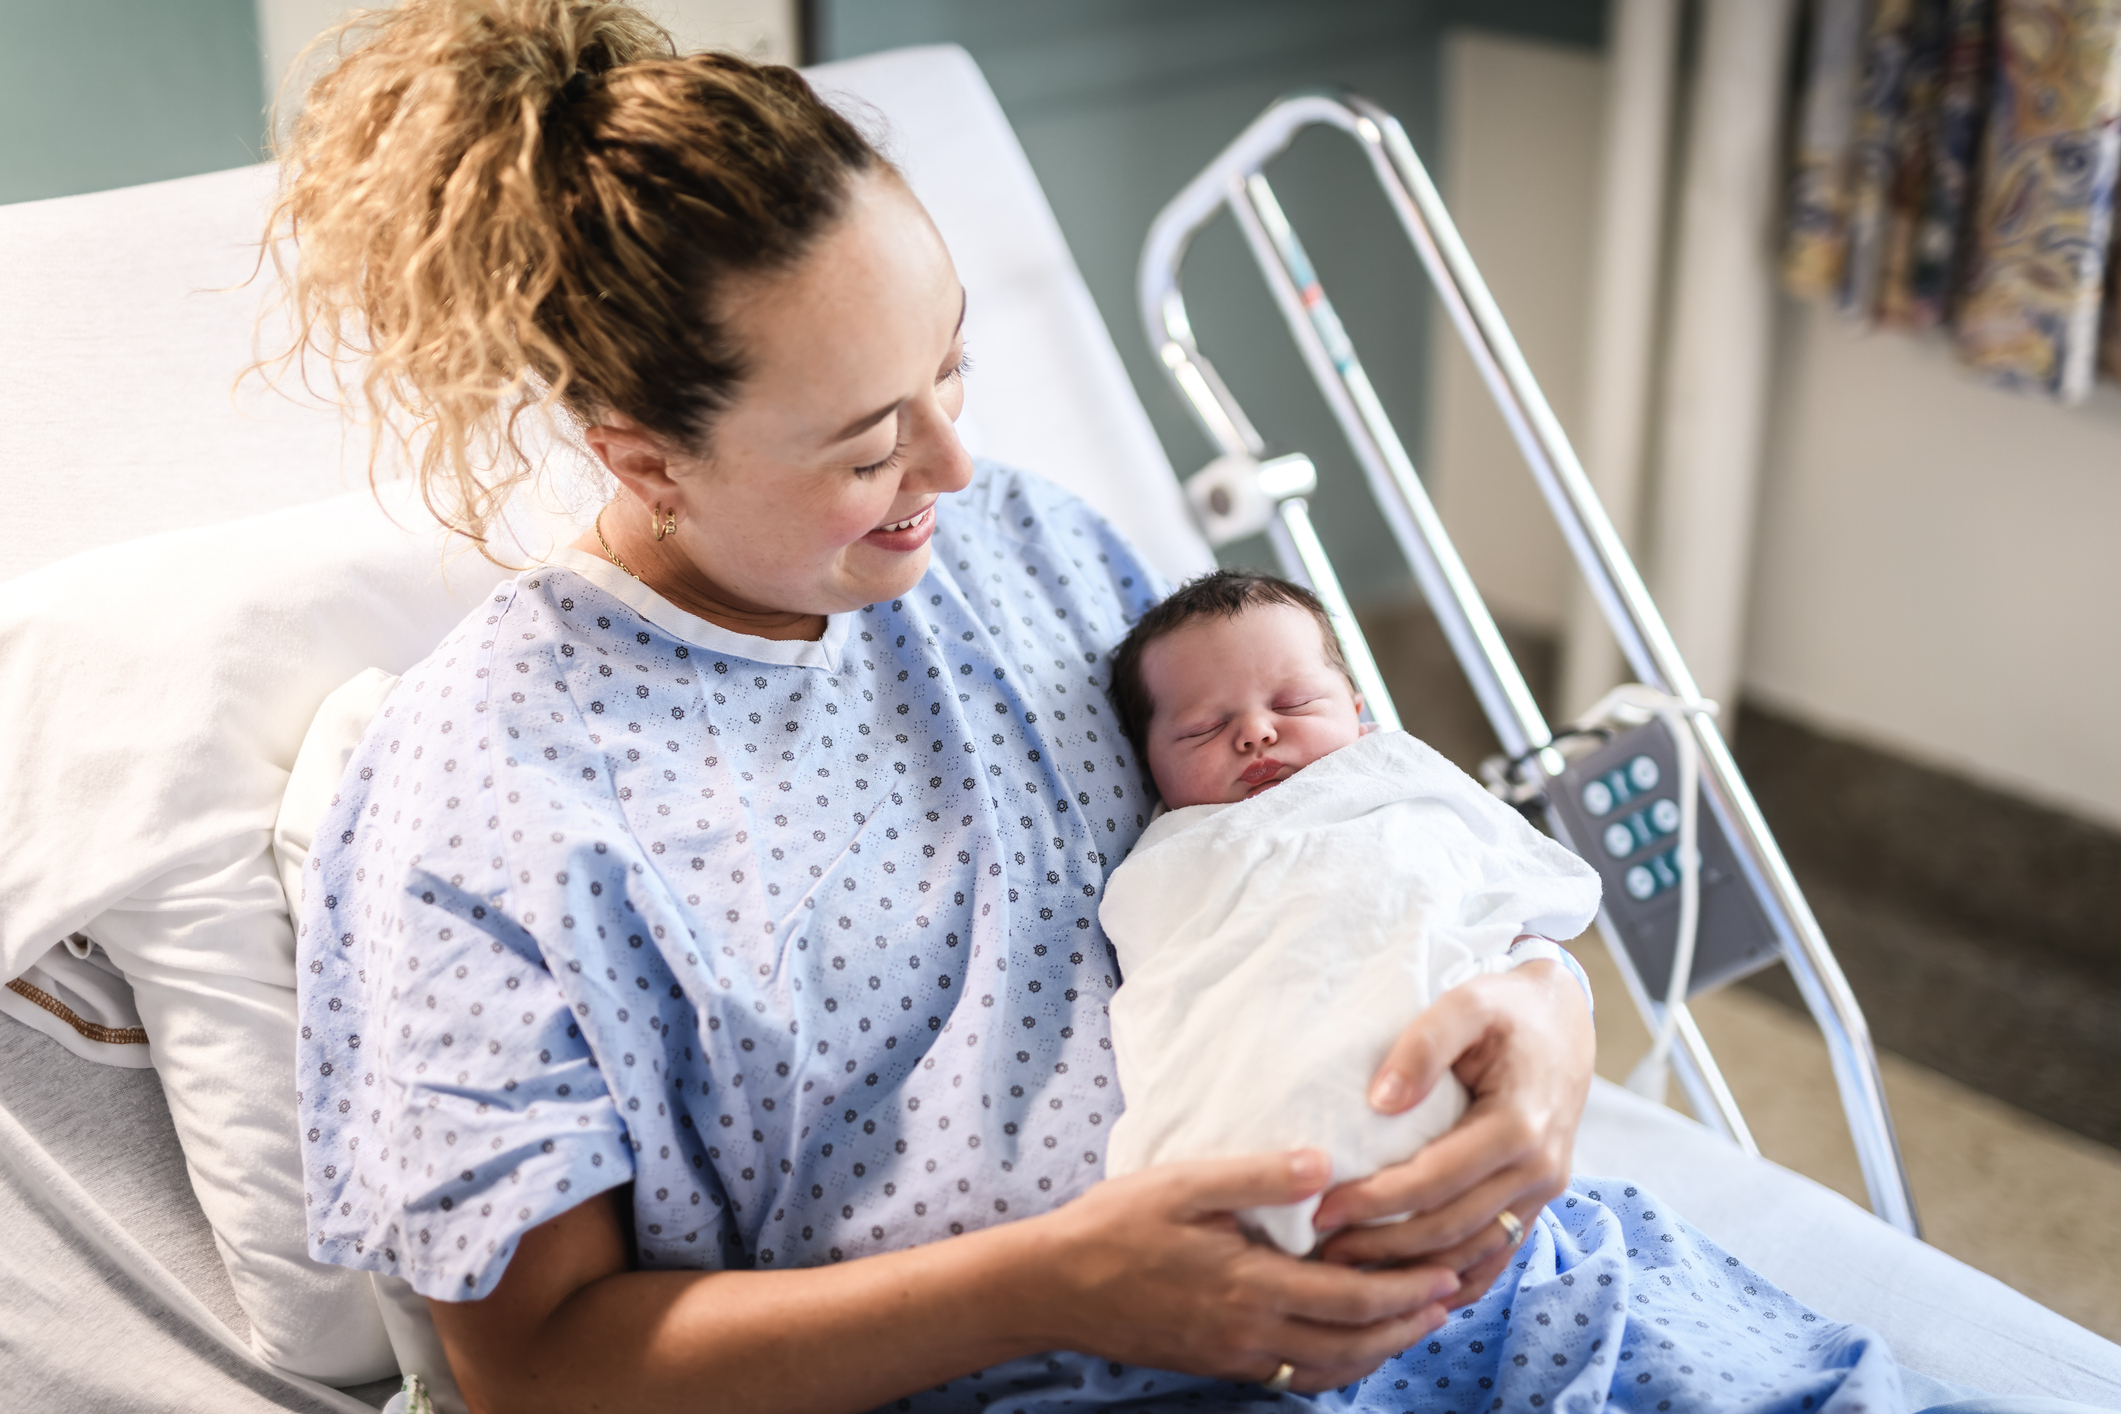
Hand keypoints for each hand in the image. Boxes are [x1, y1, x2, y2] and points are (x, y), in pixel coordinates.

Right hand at [1031, 1148, 1459, 1393]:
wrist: (1053, 1286)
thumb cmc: (1116, 1225)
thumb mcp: (1184, 1183)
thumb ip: (1258, 1175)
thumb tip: (1326, 1164)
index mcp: (1249, 1285)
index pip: (1350, 1299)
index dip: (1405, 1290)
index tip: (1447, 1273)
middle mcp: (1249, 1332)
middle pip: (1352, 1344)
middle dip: (1408, 1324)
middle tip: (1450, 1300)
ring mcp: (1234, 1356)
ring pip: (1327, 1369)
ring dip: (1379, 1350)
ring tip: (1415, 1323)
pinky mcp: (1217, 1363)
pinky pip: (1293, 1376)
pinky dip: (1335, 1365)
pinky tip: (1348, 1345)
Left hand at [1309, 960, 1593, 1301]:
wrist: (1564, 1022)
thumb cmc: (1507, 1009)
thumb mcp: (1465, 1004)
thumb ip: (1422, 1045)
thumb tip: (1380, 1102)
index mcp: (1519, 1125)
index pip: (1434, 1180)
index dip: (1375, 1201)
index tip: (1321, 1210)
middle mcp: (1539, 1169)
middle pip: (1451, 1227)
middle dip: (1383, 1245)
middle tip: (1323, 1250)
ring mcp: (1543, 1191)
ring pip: (1473, 1250)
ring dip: (1413, 1270)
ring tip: (1352, 1272)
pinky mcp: (1538, 1200)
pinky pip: (1498, 1253)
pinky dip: (1457, 1278)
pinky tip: (1411, 1289)